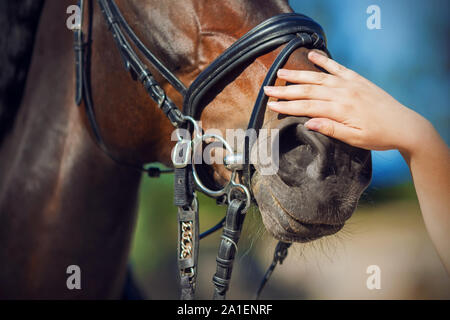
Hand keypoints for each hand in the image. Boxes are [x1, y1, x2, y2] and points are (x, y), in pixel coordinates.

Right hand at [264, 50, 430, 156]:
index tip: (271, 104)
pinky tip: (312, 55)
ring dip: (298, 74)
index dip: (287, 105)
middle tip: (267, 89)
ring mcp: (350, 84)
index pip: (307, 106)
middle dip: (286, 89)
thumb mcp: (354, 139)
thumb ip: (331, 129)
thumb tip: (308, 122)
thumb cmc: (379, 136)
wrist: (404, 125)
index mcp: (340, 109)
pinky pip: (337, 67)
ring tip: (281, 72)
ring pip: (318, 77)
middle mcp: (343, 93)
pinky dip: (324, 61)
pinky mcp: (357, 80)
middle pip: (308, 89)